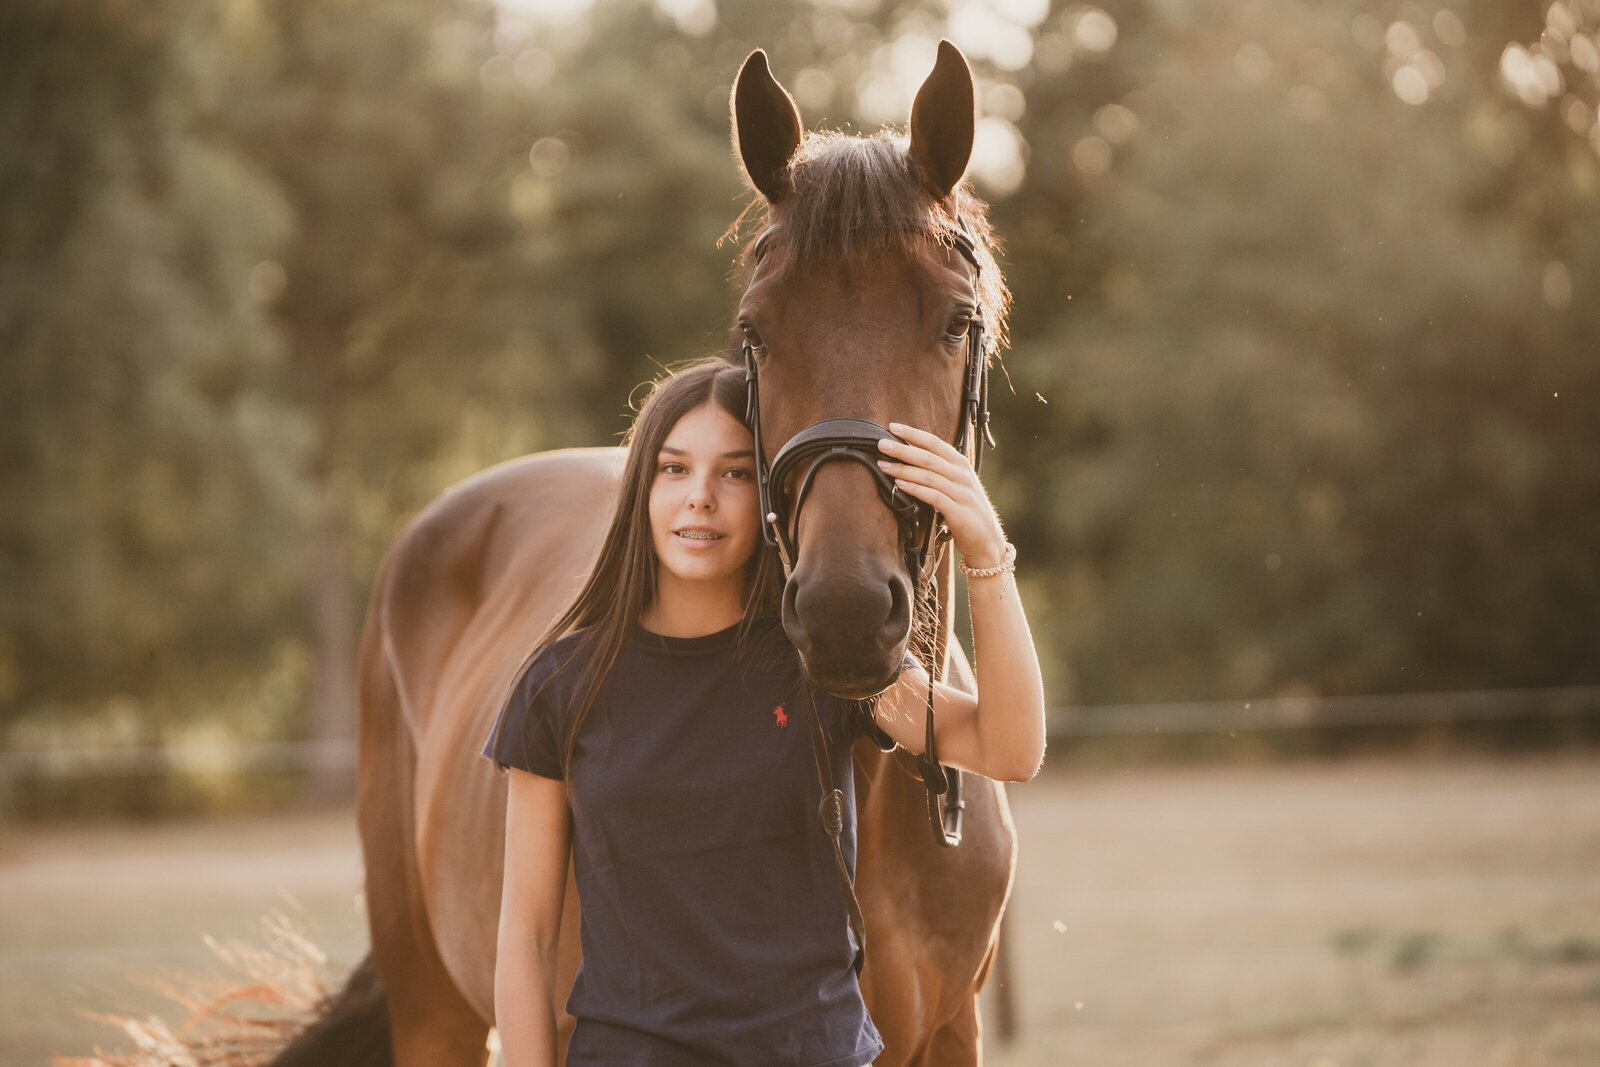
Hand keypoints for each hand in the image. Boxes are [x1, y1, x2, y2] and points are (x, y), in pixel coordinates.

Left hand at [877, 422, 1007, 569]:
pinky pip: (933, 496)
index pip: (935, 443)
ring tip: (883, 465)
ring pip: (928, 476)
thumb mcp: (957, 484)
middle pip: (929, 457)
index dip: (913, 434)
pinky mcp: (958, 512)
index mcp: (961, 464)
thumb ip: (939, 471)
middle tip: (880, 444)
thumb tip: (910, 457)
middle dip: (903, 449)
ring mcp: (962, 493)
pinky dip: (915, 489)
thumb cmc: (967, 510)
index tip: (893, 427)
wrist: (987, 540)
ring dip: (903, 469)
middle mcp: (962, 475)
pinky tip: (900, 485)